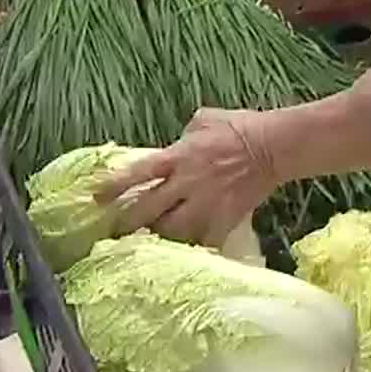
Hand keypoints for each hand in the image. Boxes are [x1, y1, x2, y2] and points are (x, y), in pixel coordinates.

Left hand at [97, 108, 281, 247]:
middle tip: (114, 233)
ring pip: (171, 231)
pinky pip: (203, 242)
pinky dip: (193, 248)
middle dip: (127, 223)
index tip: (96, 197)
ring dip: (157, 237)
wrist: (274, 147)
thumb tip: (178, 141)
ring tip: (149, 242)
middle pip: (147, 210)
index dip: (114, 185)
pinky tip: (186, 253)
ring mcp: (205, 204)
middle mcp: (186, 183)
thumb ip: (185, 133)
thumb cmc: (240, 127)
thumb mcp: (205, 118)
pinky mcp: (224, 219)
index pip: (138, 172)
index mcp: (178, 156)